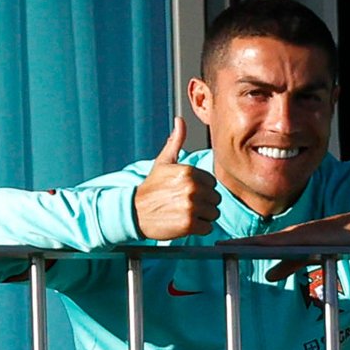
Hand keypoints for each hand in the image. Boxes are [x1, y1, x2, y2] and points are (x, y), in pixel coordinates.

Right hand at [133, 117, 220, 239]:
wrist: (134, 212)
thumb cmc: (151, 188)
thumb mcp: (163, 162)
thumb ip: (176, 141)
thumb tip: (180, 120)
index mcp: (189, 171)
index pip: (212, 183)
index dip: (202, 189)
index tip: (186, 192)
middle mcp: (192, 188)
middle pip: (215, 199)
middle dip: (203, 203)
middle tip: (185, 204)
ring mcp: (191, 207)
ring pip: (213, 213)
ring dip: (202, 216)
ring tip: (184, 213)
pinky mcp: (189, 224)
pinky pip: (208, 227)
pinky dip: (199, 228)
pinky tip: (185, 223)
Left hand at [221, 210, 349, 280]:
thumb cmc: (332, 242)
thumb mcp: (306, 257)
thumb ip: (288, 266)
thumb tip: (268, 276)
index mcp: (286, 240)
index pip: (258, 244)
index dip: (240, 246)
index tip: (221, 248)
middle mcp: (287, 235)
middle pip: (256, 241)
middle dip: (236, 244)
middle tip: (216, 246)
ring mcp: (294, 235)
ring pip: (264, 241)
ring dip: (246, 244)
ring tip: (227, 246)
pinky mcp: (303, 237)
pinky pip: (282, 242)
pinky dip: (266, 245)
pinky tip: (254, 246)